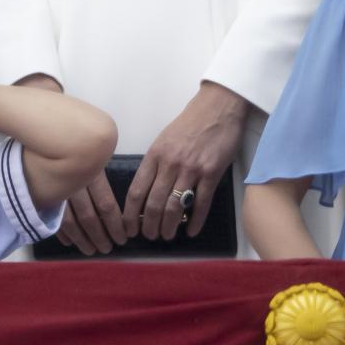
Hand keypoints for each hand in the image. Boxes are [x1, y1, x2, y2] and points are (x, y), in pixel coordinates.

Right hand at [9, 74, 127, 250]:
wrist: (39, 119)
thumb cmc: (71, 129)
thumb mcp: (94, 141)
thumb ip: (101, 164)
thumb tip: (115, 184)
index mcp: (90, 169)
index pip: (106, 204)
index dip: (115, 224)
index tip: (123, 236)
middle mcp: (73, 180)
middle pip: (89, 217)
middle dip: (100, 236)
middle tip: (108, 249)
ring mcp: (56, 186)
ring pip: (71, 221)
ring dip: (82, 238)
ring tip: (92, 250)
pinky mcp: (43, 189)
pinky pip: (53, 215)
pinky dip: (63, 231)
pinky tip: (70, 240)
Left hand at [122, 81, 247, 240]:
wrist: (216, 108)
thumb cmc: (189, 124)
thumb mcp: (163, 140)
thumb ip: (155, 163)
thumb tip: (147, 190)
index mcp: (155, 155)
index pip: (137, 190)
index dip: (130, 213)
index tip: (128, 227)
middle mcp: (170, 164)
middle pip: (154, 203)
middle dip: (149, 225)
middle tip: (149, 236)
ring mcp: (191, 170)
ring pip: (175, 206)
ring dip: (169, 225)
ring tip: (167, 235)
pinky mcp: (212, 173)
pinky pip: (202, 203)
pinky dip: (196, 221)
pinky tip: (191, 231)